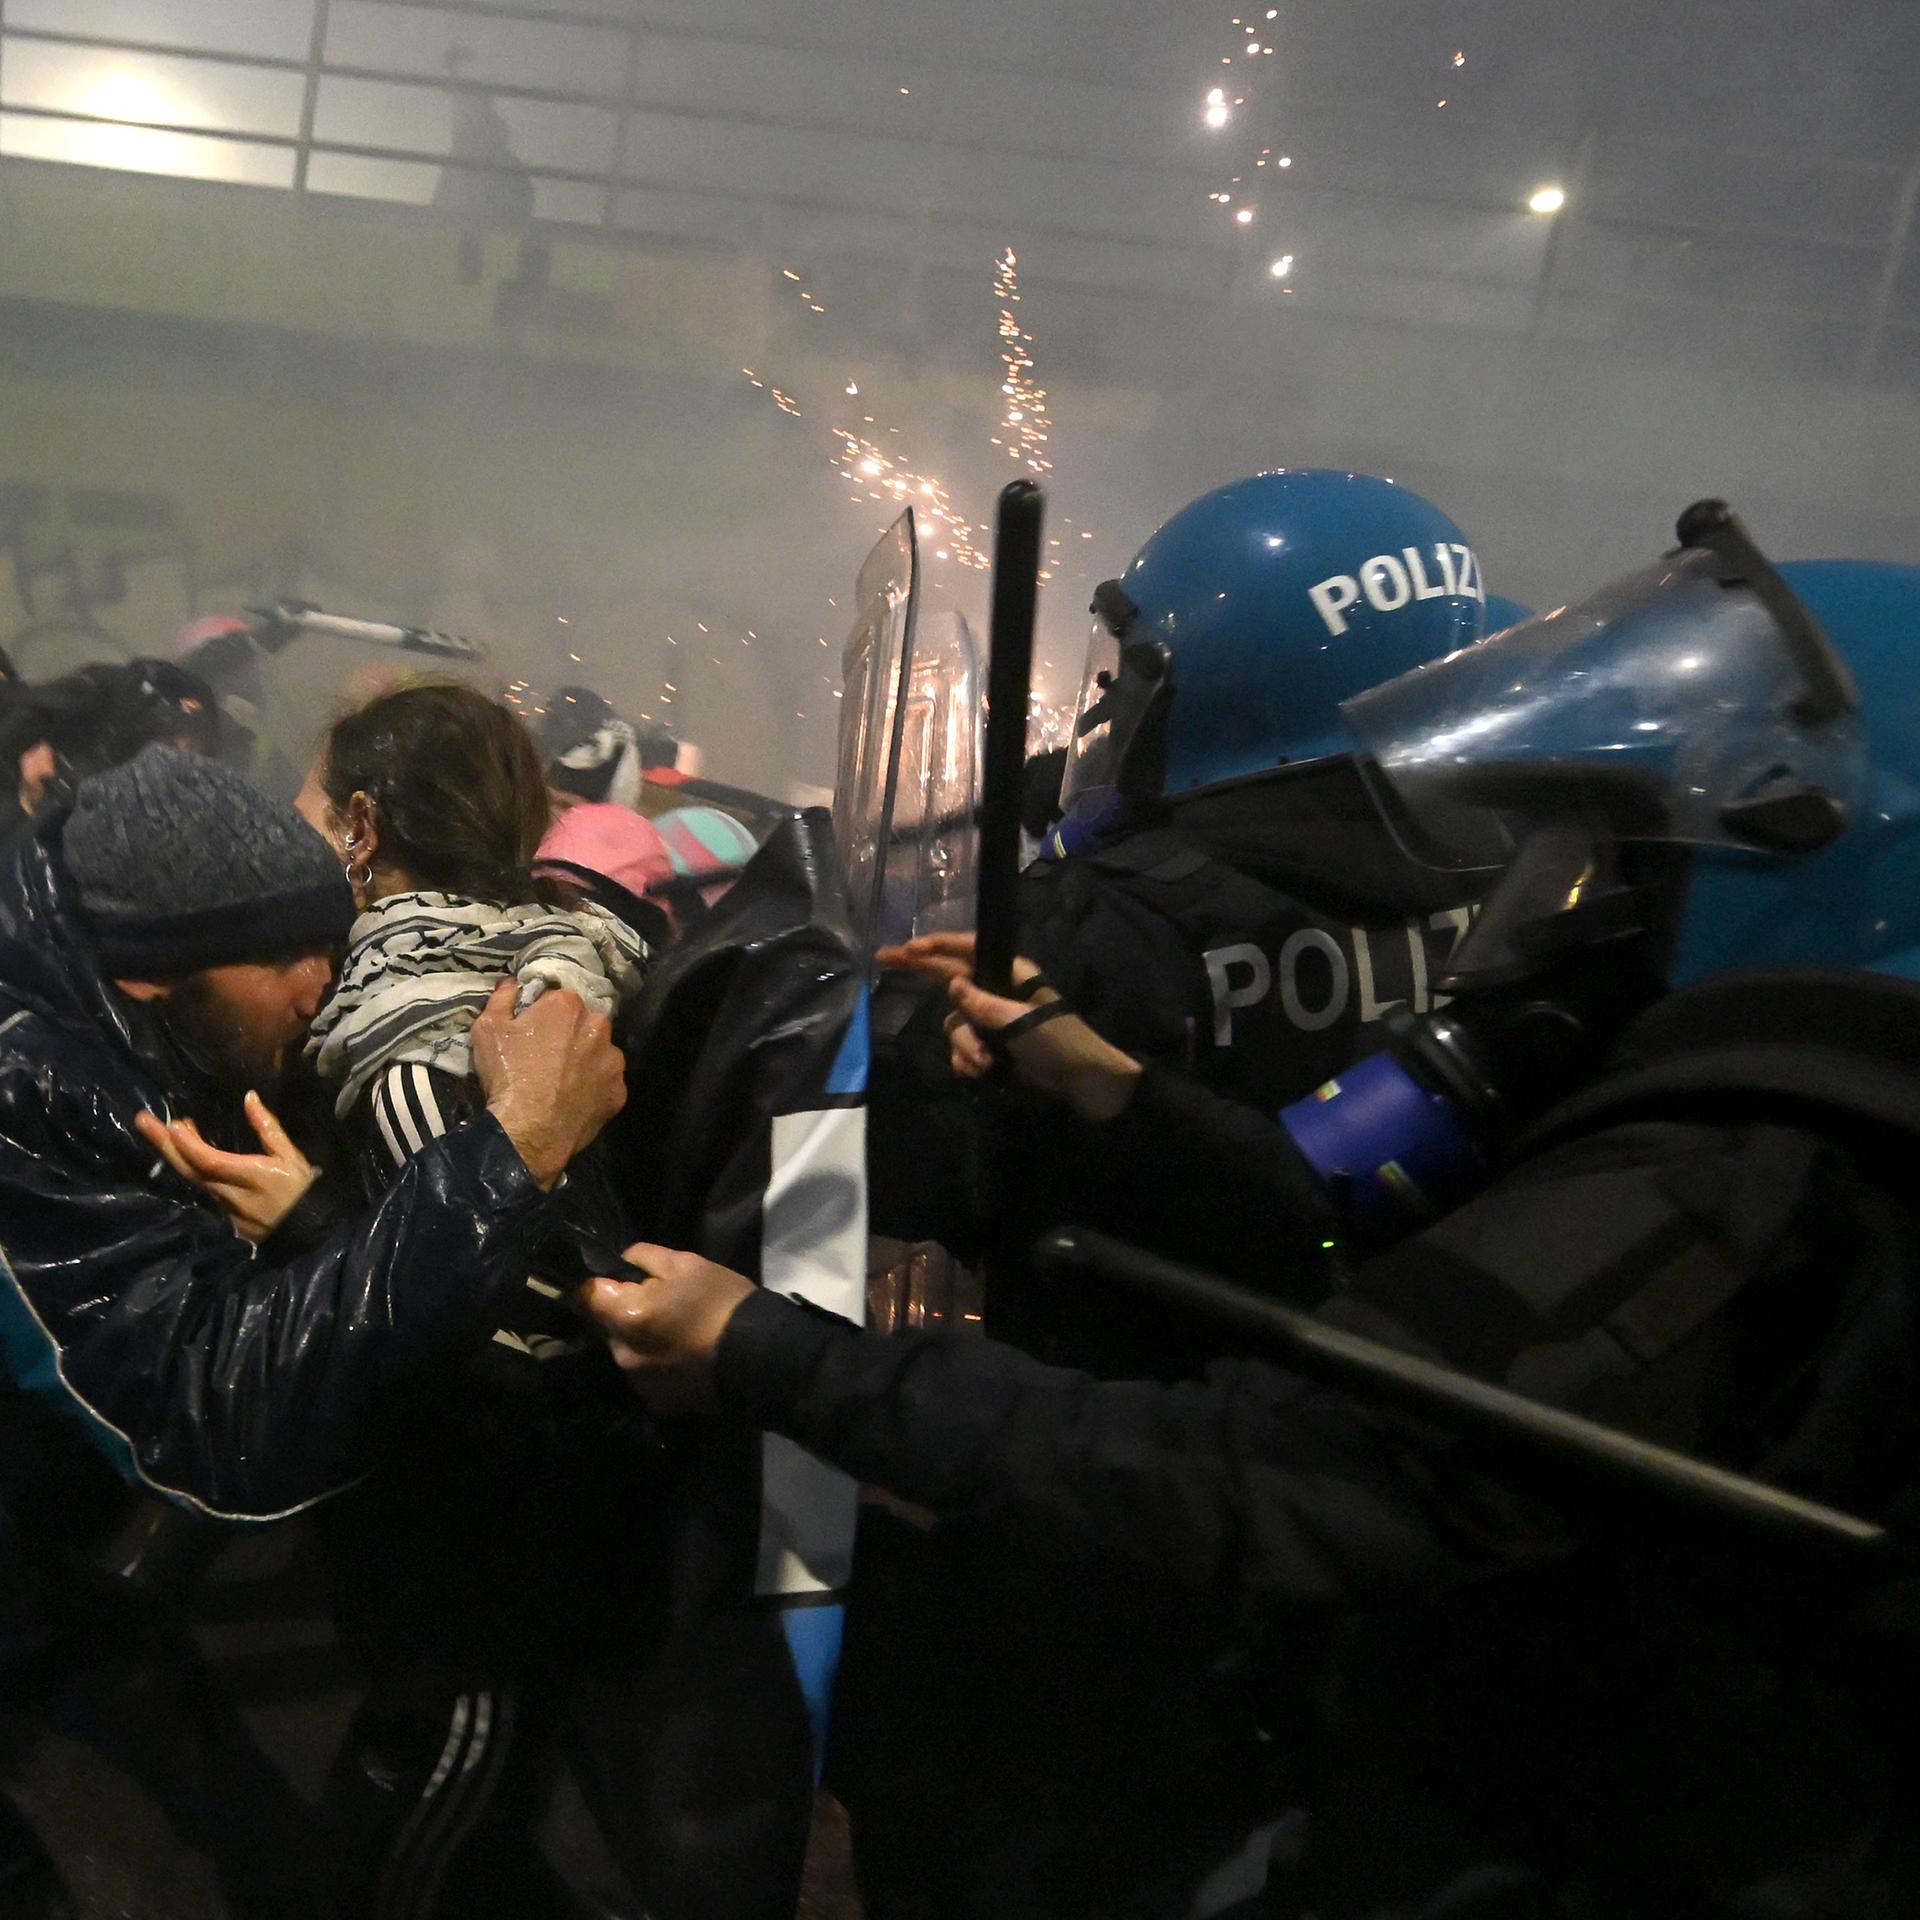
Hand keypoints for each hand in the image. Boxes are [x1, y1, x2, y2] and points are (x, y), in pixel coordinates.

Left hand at [134, 1090, 318, 1242]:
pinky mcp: (221, 1217)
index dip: (190, 1144)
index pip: (211, 1161)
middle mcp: (230, 1194)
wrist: (308, 1230)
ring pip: (192, 1180)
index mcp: (250, 1176)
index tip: (173, 1124)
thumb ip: (268, 1128)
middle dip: (164, 1144)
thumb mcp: (291, 1155)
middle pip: (190, 1170)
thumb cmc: (301, 1189)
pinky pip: (201, 1189)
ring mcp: (222, 1209)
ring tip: (167, 1131)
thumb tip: (248, 1098)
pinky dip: (190, 1168)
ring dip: (176, 1154)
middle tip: (143, 1120)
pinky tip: (185, 1154)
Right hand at [470, 980, 625, 1188]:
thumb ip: (502, 998)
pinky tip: (576, 1100)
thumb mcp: (488, 1029)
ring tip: (564, 1082)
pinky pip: (607, 1084)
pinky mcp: (618, 1091)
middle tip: (549, 1058)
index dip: (546, 1015)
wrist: (529, 1129)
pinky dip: (595, 1089)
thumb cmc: (507, 1074)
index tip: (534, 1032)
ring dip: (587, 1061)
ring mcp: (613, 1061)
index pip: (560, 1000)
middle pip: (586, 1024)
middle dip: (571, 1035)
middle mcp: (598, 1027)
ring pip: (601, 1053)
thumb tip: (512, 982)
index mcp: (568, 1007)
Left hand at [583, 1243, 755, 1415]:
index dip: (593, 1284)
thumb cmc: (721, 1302)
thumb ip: (644, 1257)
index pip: (582, 1296)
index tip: (609, 1278)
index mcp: (624, 1316)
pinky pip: (645, 1375)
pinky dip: (657, 1364)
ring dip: (640, 1340)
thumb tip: (623, 1263)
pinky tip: (684, 1357)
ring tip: (676, 1333)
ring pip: (626, 1351)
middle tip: (659, 1304)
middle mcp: (621, 1354)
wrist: (761, 1357)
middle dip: (623, 1313)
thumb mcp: (686, 1263)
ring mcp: (638, 1382)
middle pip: (607, 1326)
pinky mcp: (656, 1402)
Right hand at [876, 932, 1143, 1122]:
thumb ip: (983, 1003)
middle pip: (949, 979)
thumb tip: (953, 984)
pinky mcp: (992, 1048)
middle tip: (883, 959)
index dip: (936, 945)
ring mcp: (992, 1020)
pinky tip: (981, 1073)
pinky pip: (962, 1049)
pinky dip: (967, 1061)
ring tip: (985, 1063)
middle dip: (922, 976)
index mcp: (1011, 973)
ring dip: (965, 1046)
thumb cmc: (1059, 1042)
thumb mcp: (1021, 1021)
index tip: (907, 945)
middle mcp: (997, 991)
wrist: (1084, 1083)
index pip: (967, 950)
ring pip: (955, 1025)